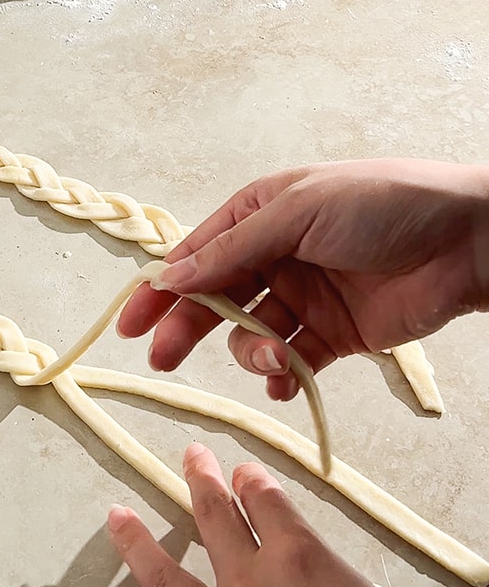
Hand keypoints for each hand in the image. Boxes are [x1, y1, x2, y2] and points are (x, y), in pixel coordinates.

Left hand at [108, 443, 488, 586]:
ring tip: (117, 516)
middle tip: (190, 458)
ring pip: (164, 579)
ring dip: (138, 542)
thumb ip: (328, 577)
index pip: (266, 503)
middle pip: (213, 521)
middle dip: (200, 482)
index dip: (252, 482)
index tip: (242, 472)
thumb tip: (300, 562)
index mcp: (299, 564)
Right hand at [118, 159, 488, 400]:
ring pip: (248, 335)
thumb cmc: (385, 205)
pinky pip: (291, 363)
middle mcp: (276, 256)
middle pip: (213, 300)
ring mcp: (304, 297)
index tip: (131, 323)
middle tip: (165, 359)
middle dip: (186, 329)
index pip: (196, 256)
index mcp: (261, 216)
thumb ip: (232, 250)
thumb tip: (172, 276)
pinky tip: (286, 381)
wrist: (470, 241)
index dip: (161, 289)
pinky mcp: (334, 335)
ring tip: (271, 361)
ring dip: (249, 353)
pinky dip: (282, 378)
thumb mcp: (298, 212)